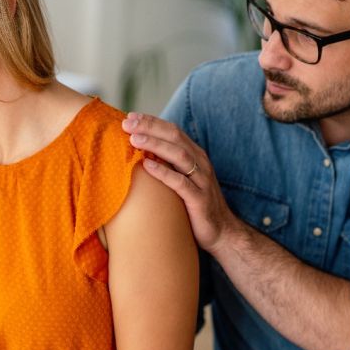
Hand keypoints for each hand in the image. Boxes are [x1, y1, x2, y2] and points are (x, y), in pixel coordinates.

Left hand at [122, 112, 236, 253]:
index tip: (130, 117)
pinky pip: (180, 183)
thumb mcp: (182, 179)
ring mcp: (201, 180)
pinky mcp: (199, 199)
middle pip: (174, 137)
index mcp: (194, 155)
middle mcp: (200, 163)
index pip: (172, 130)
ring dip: (155, 145)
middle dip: (150, 127)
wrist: (222, 231)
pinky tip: (147, 165)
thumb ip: (167, 164)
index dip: (152, 122)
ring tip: (134, 140)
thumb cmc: (194, 204)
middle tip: (128, 123)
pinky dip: (163, 172)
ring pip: (178, 155)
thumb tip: (138, 153)